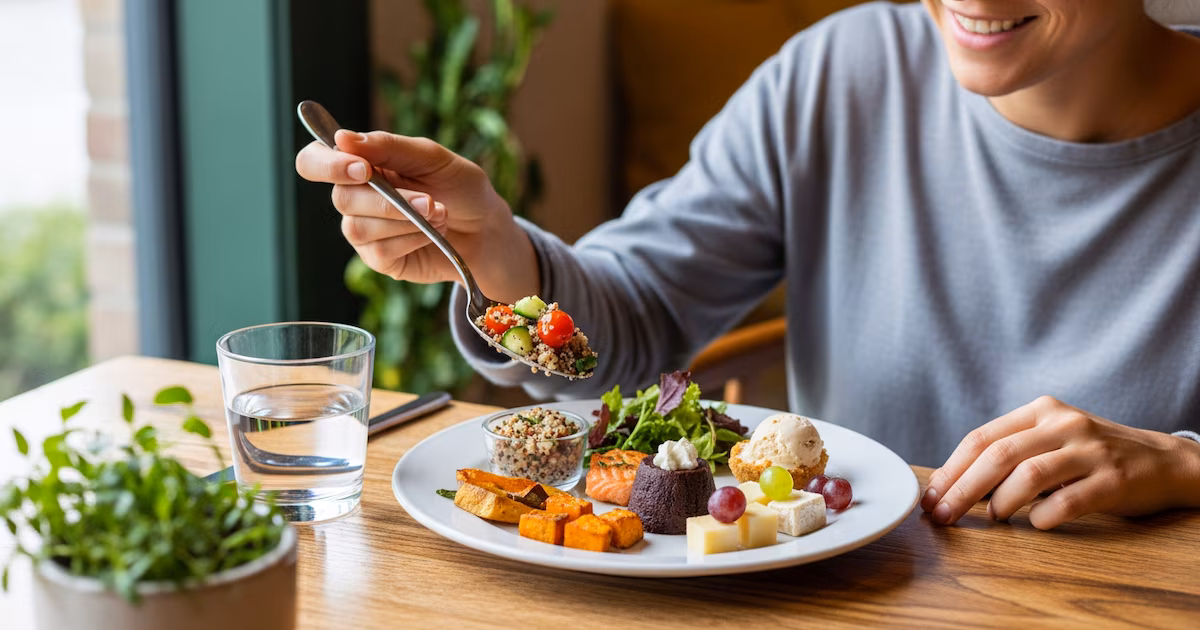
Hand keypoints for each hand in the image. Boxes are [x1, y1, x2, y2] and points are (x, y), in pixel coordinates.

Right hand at [295, 129, 538, 301]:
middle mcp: (354, 197)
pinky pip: (380, 251)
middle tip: (429, 200)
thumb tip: (342, 137)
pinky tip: (433, 233)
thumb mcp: (432, 158)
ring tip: (439, 214)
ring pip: (359, 228)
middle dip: (388, 201)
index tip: (363, 168)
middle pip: (340, 198)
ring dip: (406, 220)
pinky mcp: (379, 259)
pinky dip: (413, 239)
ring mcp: (363, 230)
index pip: (314, 160)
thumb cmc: (459, 187)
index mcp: (360, 164)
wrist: (486, 228)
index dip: (327, 165)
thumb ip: (390, 147)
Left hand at [920, 396, 1199, 528]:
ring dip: (1001, 503)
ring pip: (1029, 474)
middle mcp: (1063, 424)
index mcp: (1040, 411)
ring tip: (993, 518)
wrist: (1162, 461)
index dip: (951, 469)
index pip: (982, 437)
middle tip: (944, 516)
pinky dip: (1044, 516)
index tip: (931, 496)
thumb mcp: (1051, 439)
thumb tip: (953, 485)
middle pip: (998, 455)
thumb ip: (1010, 452)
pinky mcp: (1114, 479)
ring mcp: (1090, 450)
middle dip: (963, 489)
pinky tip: (1037, 523)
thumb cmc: (1092, 455)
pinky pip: (1068, 500)